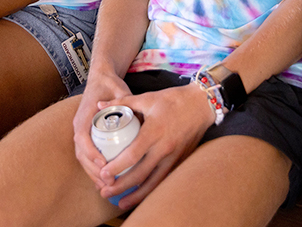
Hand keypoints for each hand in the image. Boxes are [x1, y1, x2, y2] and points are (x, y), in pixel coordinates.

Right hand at [73, 68, 132, 190]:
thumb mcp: (120, 90)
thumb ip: (128, 101)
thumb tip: (141, 116)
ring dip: (93, 173)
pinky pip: (86, 156)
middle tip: (109, 182)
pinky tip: (104, 180)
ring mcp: (81, 131)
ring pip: (82, 158)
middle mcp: (79, 124)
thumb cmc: (110, 84)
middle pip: (80, 153)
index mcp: (84, 113)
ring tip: (108, 186)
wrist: (100, 77)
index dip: (91, 152)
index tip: (103, 163)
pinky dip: (93, 169)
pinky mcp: (86, 136)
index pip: (82, 136)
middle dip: (93, 170)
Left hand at [94, 81, 216, 209]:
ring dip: (136, 195)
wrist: (202, 104)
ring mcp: (174, 156)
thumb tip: (100, 105)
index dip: (116, 167)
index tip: (103, 174)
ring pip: (154, 182)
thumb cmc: (174, 99)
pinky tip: (141, 196)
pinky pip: (164, 180)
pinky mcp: (181, 161)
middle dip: (121, 186)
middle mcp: (164, 147)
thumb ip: (122, 102)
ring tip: (121, 203)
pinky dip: (152, 190)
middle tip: (105, 191)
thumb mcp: (147, 98)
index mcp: (154, 131)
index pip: (132, 155)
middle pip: (140, 173)